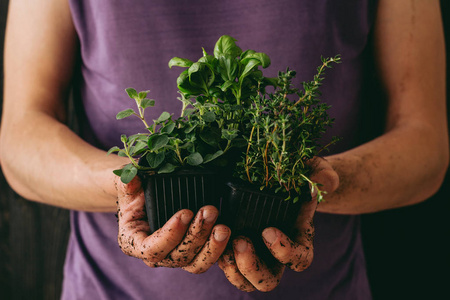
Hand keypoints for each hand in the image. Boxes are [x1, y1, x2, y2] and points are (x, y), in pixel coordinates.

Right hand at [116, 176, 230, 273]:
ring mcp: (176, 257)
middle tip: (210, 210)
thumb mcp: (129, 189)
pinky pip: (208, 259)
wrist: (146, 201)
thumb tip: (131, 178)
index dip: (170, 234)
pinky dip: (220, 249)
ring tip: (224, 226)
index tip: (185, 212)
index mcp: (135, 243)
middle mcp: (156, 256)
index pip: (152, 248)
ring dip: (212, 246)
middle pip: (179, 256)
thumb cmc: (136, 196)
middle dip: (197, 234)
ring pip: (196, 263)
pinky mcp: (193, 254)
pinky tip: (230, 234)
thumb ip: (128, 184)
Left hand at [218, 156, 338, 291]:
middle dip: (251, 266)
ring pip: (244, 281)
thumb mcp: (313, 169)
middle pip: (268, 281)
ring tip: (223, 239)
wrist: (279, 177)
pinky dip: (217, 255)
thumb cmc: (300, 175)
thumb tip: (322, 183)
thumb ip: (321, 175)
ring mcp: (256, 254)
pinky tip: (211, 234)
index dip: (284, 251)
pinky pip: (226, 266)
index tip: (268, 230)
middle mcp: (277, 255)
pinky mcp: (236, 248)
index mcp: (300, 240)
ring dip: (232, 267)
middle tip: (240, 241)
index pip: (299, 260)